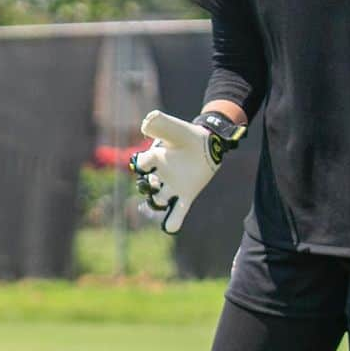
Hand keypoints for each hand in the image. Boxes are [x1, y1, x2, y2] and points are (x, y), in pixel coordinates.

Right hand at [129, 111, 221, 234]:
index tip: (147, 161)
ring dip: (156, 203)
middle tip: (153, 184)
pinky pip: (178, 210)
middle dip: (146, 187)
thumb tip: (146, 122)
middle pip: (145, 186)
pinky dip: (173, 220)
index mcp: (154, 158)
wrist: (207, 143)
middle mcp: (159, 174)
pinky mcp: (186, 194)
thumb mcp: (175, 127)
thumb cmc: (187, 135)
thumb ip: (161, 124)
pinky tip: (171, 228)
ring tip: (159, 202)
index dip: (142, 163)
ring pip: (158, 200)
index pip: (142, 163)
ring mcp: (172, 186)